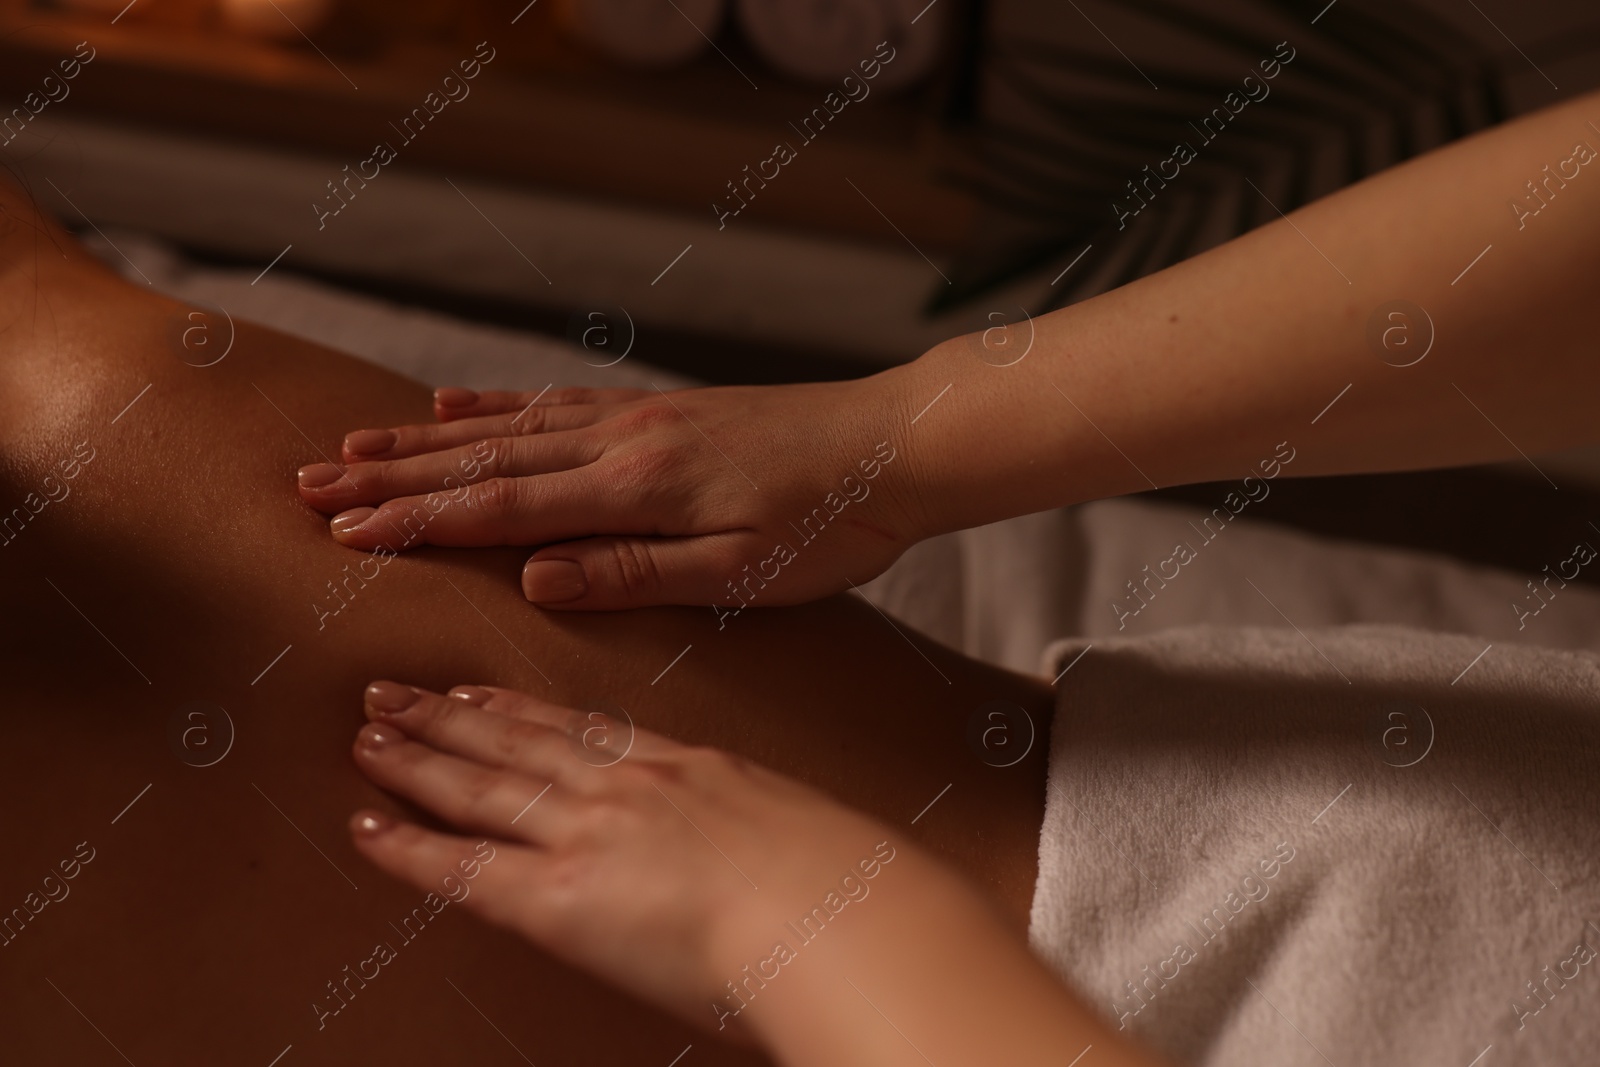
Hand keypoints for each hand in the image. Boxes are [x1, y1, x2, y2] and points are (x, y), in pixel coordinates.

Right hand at [295, 375, 928, 610]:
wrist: (894, 444)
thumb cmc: (828, 523)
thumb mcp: (740, 573)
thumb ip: (633, 573)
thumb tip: (531, 578)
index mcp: (635, 489)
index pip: (502, 510)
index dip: (417, 522)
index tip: (342, 533)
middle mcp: (620, 442)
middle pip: (484, 461)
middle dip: (391, 478)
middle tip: (308, 485)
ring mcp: (636, 418)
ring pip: (508, 427)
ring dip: (425, 440)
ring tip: (353, 444)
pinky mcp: (657, 410)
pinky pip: (556, 403)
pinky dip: (496, 406)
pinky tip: (457, 404)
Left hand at [346, 680, 932, 1038]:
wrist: (841, 915)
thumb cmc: (849, 892)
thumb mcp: (806, 841)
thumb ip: (765, 843)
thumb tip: (767, 869)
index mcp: (692, 768)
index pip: (588, 730)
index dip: (523, 709)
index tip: (481, 690)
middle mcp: (630, 786)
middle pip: (520, 740)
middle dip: (451, 714)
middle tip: (394, 690)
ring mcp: (591, 832)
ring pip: (483, 784)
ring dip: (418, 757)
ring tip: (366, 731)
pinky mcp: (561, 897)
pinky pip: (465, 868)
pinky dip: (408, 846)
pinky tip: (365, 825)